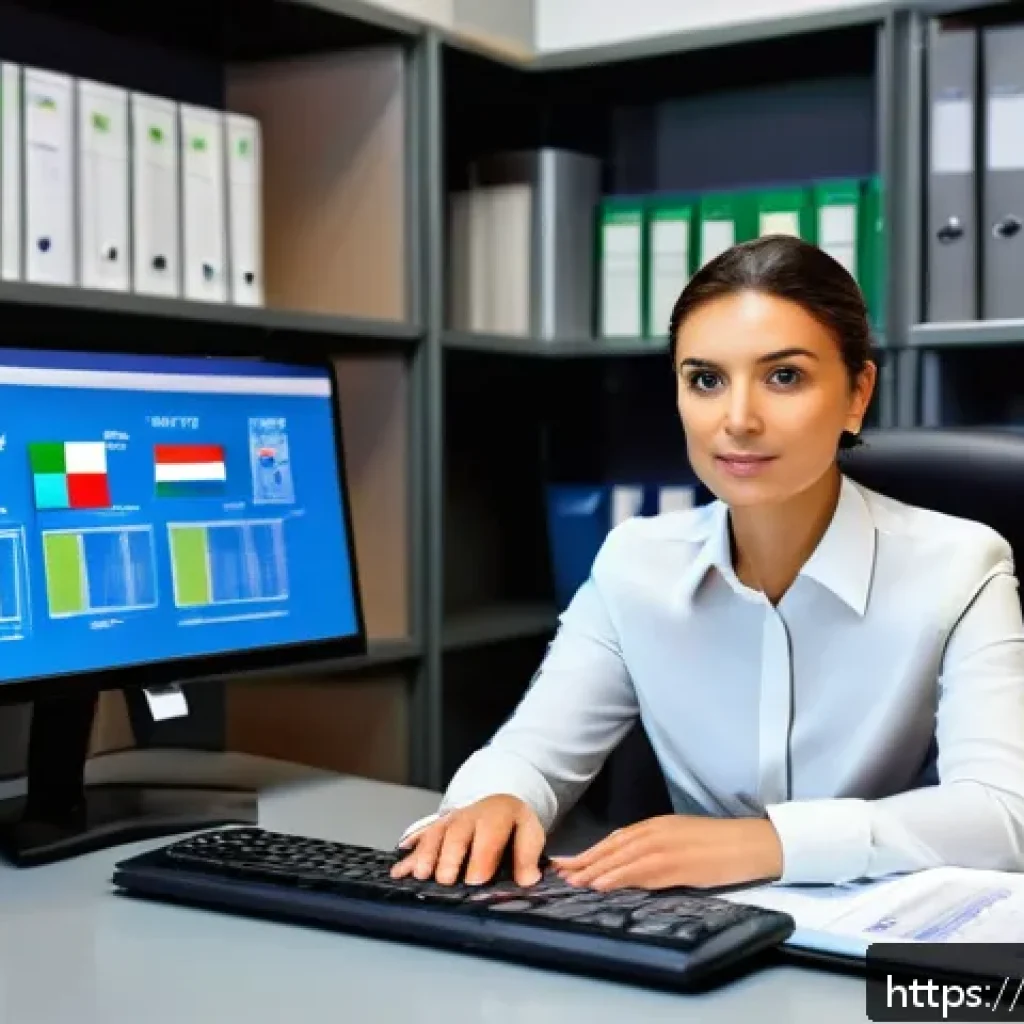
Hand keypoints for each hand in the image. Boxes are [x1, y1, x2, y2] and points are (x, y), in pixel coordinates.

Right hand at [390, 794, 545, 886]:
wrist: (496, 800)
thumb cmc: (511, 822)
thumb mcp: (529, 833)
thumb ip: (528, 856)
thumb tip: (529, 879)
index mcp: (495, 816)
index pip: (489, 835)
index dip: (482, 857)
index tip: (477, 880)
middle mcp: (468, 817)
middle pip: (457, 835)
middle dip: (449, 857)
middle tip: (446, 880)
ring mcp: (448, 822)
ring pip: (434, 835)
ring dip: (426, 855)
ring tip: (420, 874)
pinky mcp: (434, 829)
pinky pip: (419, 840)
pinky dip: (408, 856)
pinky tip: (399, 871)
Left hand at [550, 814, 782, 890]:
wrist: (752, 842)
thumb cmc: (721, 843)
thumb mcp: (682, 838)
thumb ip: (657, 846)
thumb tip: (633, 863)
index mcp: (657, 825)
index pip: (616, 838)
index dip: (591, 851)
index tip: (569, 861)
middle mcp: (656, 832)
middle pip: (613, 847)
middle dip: (585, 860)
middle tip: (560, 872)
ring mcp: (666, 848)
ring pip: (622, 859)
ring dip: (595, 871)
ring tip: (573, 881)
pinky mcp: (677, 865)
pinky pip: (641, 872)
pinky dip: (619, 878)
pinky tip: (603, 885)